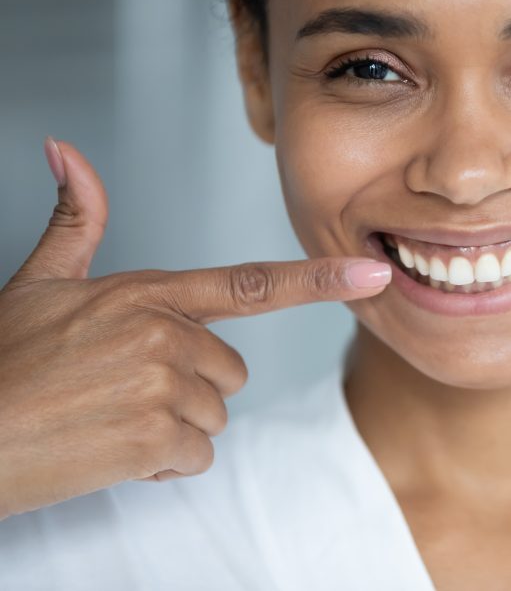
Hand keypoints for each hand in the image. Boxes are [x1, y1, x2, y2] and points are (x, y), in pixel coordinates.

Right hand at [0, 138, 391, 519]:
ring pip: (214, 415)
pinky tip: (112, 447)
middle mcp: (166, 334)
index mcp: (149, 293)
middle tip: (123, 388)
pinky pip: (195, 457)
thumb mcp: (39, 281)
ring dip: (172, 427)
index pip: (251, 284)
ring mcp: (165, 386)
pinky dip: (160, 462)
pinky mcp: (157, 438)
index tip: (370, 275)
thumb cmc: (3, 364)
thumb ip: (75, 220)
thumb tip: (65, 151)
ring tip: (110, 416)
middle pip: (230, 370)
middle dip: (189, 385)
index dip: (318, 279)